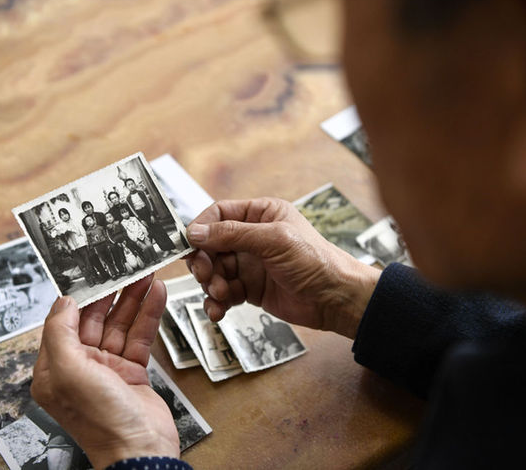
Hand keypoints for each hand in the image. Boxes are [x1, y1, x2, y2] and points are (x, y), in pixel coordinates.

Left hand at [31, 275, 179, 468]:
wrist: (141, 449)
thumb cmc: (101, 421)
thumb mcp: (68, 372)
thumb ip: (60, 333)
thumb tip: (62, 302)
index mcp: (54, 369)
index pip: (63, 322)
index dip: (79, 296)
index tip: (91, 272)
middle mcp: (79, 367)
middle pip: (95, 319)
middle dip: (111, 293)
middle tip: (125, 268)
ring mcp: (108, 368)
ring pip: (120, 324)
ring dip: (134, 299)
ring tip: (146, 274)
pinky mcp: (133, 371)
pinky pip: (139, 336)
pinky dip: (149, 315)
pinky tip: (156, 296)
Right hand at [184, 198, 380, 338]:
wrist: (336, 299)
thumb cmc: (316, 261)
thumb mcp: (274, 240)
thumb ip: (233, 234)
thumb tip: (196, 231)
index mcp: (261, 214)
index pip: (219, 214)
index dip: (201, 228)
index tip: (189, 244)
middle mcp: (253, 237)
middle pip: (211, 245)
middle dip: (204, 261)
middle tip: (205, 274)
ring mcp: (250, 264)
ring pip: (214, 271)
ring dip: (210, 284)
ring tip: (220, 294)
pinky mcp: (250, 289)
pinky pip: (223, 293)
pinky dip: (216, 302)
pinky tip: (218, 310)